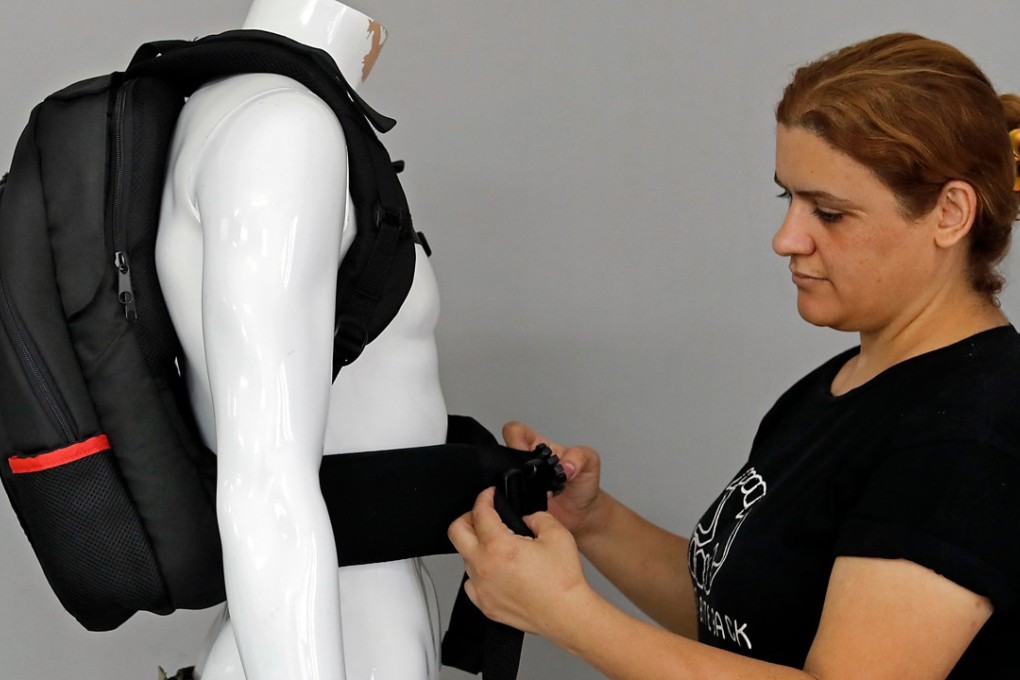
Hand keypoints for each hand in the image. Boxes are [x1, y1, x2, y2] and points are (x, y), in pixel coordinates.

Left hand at [447, 487, 595, 637]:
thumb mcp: (556, 533)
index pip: (480, 512)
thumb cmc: (562, 581)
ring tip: (496, 546)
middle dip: (468, 517)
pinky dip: (480, 572)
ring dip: (476, 546)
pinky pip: (471, 582)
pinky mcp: (484, 605)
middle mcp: (484, 567)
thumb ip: (536, 517)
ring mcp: (481, 588)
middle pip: (456, 532)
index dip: (484, 497)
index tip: (489, 495)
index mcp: (499, 546)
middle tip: (482, 516)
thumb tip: (526, 519)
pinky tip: (497, 570)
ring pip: (465, 558)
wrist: (567, 613)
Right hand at [502, 421, 603, 540]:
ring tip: (536, 496)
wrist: (582, 515)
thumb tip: (566, 466)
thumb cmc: (583, 483)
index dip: (515, 436)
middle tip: (531, 476)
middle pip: (502, 454)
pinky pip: (505, 503)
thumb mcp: (590, 462)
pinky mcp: (517, 506)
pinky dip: (513, 506)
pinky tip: (530, 508)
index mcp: (537, 446)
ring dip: (512, 487)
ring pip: (499, 479)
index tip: (526, 449)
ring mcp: (518, 485)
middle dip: (511, 464)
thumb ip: (580, 457)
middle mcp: (523, 464)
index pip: (515, 431)